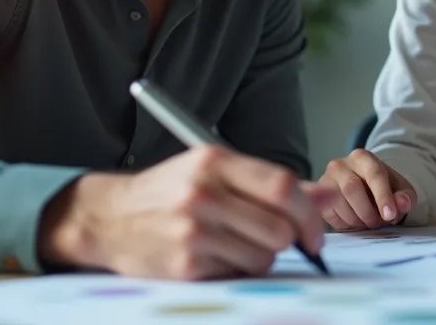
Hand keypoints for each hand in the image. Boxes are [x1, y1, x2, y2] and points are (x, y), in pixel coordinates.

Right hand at [37, 145, 336, 279]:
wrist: (107, 217)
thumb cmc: (168, 191)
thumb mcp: (215, 172)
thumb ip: (271, 183)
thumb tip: (328, 194)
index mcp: (214, 161)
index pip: (282, 186)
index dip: (310, 213)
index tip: (316, 232)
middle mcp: (202, 192)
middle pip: (279, 227)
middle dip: (287, 241)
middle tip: (275, 240)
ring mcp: (192, 230)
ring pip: (263, 257)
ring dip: (260, 258)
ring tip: (235, 244)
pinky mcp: (185, 264)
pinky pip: (237, 275)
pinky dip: (236, 270)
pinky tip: (214, 256)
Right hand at [317, 149, 416, 229]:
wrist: (363, 187)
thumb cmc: (383, 187)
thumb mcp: (400, 190)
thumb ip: (405, 196)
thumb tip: (402, 204)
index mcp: (363, 157)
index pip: (374, 174)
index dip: (382, 197)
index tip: (390, 216)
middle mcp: (340, 164)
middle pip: (352, 188)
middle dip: (367, 211)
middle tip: (378, 223)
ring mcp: (326, 179)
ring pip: (338, 202)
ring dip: (357, 219)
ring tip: (369, 223)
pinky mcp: (317, 196)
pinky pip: (329, 213)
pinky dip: (345, 223)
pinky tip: (355, 222)